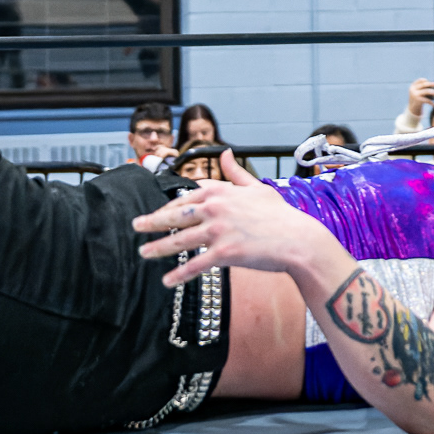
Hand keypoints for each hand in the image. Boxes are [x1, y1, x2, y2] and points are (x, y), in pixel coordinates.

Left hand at [132, 149, 310, 285]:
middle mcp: (215, 209)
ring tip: (144, 252)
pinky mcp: (223, 254)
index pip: (187, 196)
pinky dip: (179, 274)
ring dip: (158, 248)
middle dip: (152, 222)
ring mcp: (218, 231)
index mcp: (221, 191)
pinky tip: (167, 280)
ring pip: (179, 240)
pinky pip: (195, 265)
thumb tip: (226, 153)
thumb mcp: (257, 187)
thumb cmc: (279, 214)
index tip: (159, 212)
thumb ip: (235, 172)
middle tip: (136, 226)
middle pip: (176, 216)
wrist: (297, 239)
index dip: (170, 205)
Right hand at [407, 76, 433, 118]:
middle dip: (431, 84)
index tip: (431, 82)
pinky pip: (427, 100)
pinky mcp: (418, 100)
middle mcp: (413, 89)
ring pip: (426, 91)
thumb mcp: (417, 91)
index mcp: (413, 86)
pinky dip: (431, 102)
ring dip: (433, 92)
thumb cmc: (417, 98)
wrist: (412, 108)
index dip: (426, 80)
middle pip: (424, 85)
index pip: (420, 80)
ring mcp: (415, 94)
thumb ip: (423, 88)